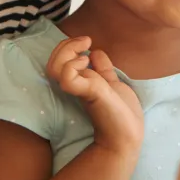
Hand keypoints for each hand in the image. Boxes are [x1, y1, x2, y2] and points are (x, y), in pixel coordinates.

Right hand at [47, 36, 143, 151]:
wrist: (127, 137)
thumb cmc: (122, 114)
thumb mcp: (112, 84)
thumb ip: (103, 69)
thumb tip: (95, 52)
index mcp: (79, 83)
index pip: (58, 61)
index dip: (67, 46)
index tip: (87, 41)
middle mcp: (74, 87)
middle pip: (53, 62)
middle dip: (65, 45)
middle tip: (85, 42)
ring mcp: (78, 91)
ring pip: (55, 67)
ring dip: (68, 54)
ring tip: (85, 56)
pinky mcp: (88, 94)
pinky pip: (67, 77)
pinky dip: (73, 66)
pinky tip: (89, 65)